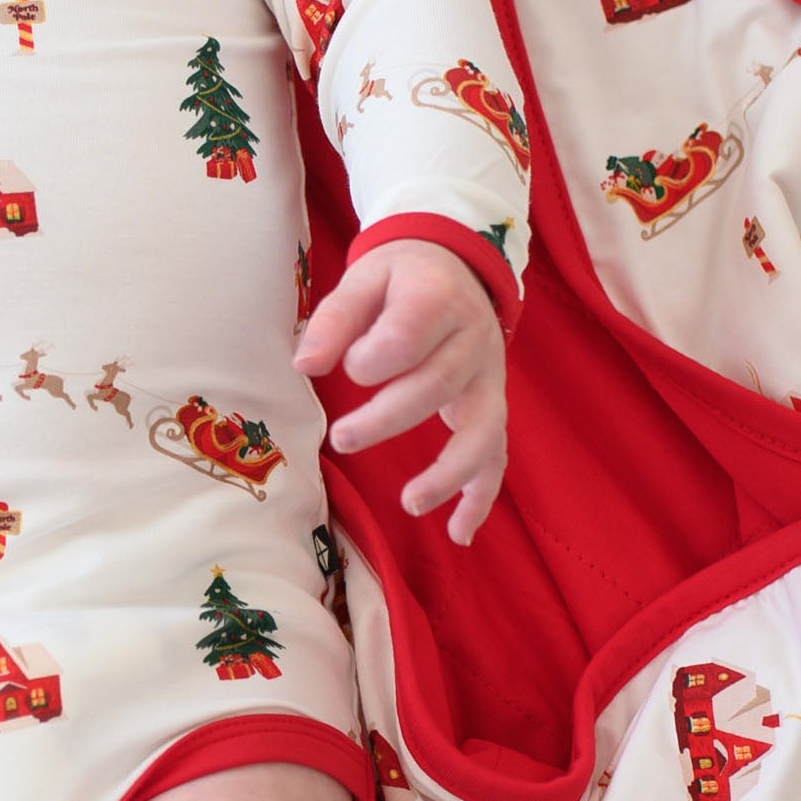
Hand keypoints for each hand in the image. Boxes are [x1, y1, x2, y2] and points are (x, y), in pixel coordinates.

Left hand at [292, 238, 508, 543]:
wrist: (453, 267)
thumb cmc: (397, 279)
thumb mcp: (362, 280)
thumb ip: (335, 320)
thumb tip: (305, 365)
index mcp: (437, 299)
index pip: (409, 336)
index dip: (373, 358)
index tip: (349, 367)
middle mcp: (473, 339)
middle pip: (437, 387)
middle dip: (388, 419)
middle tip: (341, 438)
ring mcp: (489, 377)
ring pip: (480, 430)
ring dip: (448, 472)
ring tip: (410, 503)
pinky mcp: (492, 406)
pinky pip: (495, 455)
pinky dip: (480, 496)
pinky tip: (459, 533)